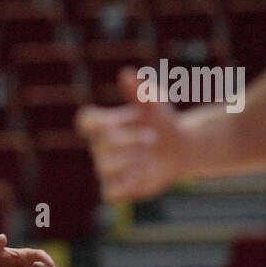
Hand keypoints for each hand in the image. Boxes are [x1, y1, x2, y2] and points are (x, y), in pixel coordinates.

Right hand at [75, 68, 191, 202]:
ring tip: (150, 157)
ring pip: (105, 168)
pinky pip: (111, 193)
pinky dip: (126, 184)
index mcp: (105, 124)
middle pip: (101, 144)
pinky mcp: (117, 188)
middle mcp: (101, 147)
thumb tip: (126, 74)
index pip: (86, 122)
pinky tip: (145, 174)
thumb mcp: (154, 103)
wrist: (179, 149)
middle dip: (129, 140)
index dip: (95, 121)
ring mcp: (107, 168)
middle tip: (153, 138)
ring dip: (130, 161)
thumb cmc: (161, 123)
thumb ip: (139, 91)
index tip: (115, 120)